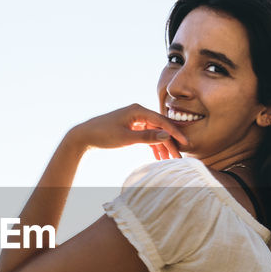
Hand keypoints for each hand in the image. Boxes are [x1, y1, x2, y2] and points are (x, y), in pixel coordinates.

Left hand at [67, 104, 186, 159]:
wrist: (84, 136)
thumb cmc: (103, 135)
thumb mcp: (126, 138)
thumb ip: (146, 137)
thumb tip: (165, 135)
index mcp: (138, 110)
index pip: (162, 121)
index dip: (175, 133)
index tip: (186, 143)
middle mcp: (138, 112)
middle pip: (160, 128)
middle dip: (170, 143)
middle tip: (178, 157)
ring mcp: (134, 120)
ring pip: (154, 133)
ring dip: (161, 146)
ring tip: (169, 160)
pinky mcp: (131, 127)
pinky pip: (146, 135)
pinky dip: (152, 145)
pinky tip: (158, 157)